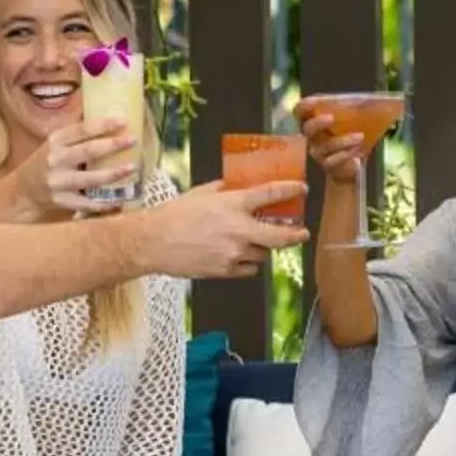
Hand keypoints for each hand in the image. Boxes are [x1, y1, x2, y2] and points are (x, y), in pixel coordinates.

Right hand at [18, 117, 137, 216]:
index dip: (103, 125)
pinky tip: (119, 198)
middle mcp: (55, 159)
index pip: (81, 129)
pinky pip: (87, 203)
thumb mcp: (55, 142)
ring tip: (132, 167)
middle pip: (88, 151)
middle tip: (133, 140)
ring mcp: (58, 181)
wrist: (23, 190)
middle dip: (113, 145)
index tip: (123, 121)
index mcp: (55, 140)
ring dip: (112, 173)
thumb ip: (76, 131)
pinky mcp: (61, 201)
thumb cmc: (45, 162)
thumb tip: (101, 109)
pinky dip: (104, 203)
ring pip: (89, 178)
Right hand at [138, 181, 307, 277]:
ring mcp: (234, 253)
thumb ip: (225, 189)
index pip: (271, 194)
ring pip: (263, 254)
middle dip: (296, 235)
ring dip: (262, 248)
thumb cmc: (174, 215)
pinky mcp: (226, 270)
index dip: (291, 190)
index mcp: (233, 205)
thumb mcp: (201, 193)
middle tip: (301, 233)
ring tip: (251, 242)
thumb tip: (239, 186)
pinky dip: (248, 263)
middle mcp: (239, 230)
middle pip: (281, 236)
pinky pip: (249, 269)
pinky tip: (238, 256)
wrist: (153, 242)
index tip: (302, 189)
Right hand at [291, 99, 372, 185]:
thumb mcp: (351, 124)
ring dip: (344, 140)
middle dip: (318, 123)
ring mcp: (319, 152)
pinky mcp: (328, 165)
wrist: (350, 166)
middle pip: (308, 129)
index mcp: (316, 122)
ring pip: (326, 146)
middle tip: (331, 118)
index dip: (302, 107)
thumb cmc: (349, 138)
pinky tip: (358, 150)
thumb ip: (356, 112)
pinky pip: (335, 160)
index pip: (300, 112)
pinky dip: (347, 153)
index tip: (310, 103)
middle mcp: (313, 138)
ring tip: (360, 136)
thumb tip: (380, 100)